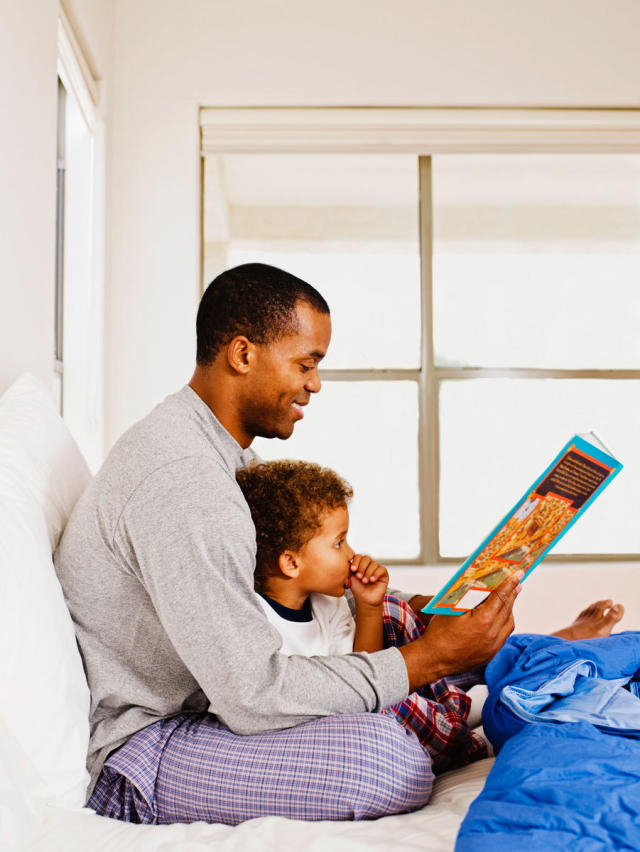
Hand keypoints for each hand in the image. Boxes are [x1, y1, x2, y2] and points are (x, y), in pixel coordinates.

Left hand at [349, 554, 388, 607]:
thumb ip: (351, 568)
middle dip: (362, 567)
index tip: (353, 569)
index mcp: (360, 563)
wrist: (365, 599)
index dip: (356, 561)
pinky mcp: (384, 574)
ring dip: (368, 572)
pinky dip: (376, 574)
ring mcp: (377, 568)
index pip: (359, 556)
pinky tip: (372, 580)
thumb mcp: (351, 577)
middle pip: (366, 558)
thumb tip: (349, 560)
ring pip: (374, 563)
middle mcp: (369, 564)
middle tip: (359, 577)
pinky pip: (382, 569)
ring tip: (364, 581)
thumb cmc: (358, 589)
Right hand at [399, 571, 522, 691]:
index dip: (509, 584)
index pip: (500, 597)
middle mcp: (492, 635)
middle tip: (517, 583)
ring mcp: (492, 648)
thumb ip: (469, 597)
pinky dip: (503, 624)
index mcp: (483, 621)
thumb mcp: (452, 608)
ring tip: (507, 600)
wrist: (432, 660)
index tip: (518, 574)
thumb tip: (482, 585)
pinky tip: (498, 618)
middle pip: (507, 610)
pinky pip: (503, 637)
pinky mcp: (489, 656)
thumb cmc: (438, 633)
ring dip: (509, 611)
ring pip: (508, 624)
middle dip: (512, 595)